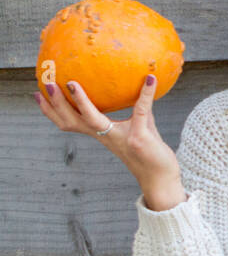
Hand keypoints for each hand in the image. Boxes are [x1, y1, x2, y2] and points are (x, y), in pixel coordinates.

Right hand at [36, 74, 183, 208]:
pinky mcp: (139, 137)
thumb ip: (140, 106)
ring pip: (91, 118)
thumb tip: (145, 81)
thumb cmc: (150, 152)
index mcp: (101, 133)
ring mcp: (120, 137)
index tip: (38, 93)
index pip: (69, 121)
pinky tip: (150, 79)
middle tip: (44, 84)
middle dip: (55, 103)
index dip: (51, 110)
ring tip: (70, 82)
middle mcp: (106, 135)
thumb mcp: (140, 125)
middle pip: (71, 120)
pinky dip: (146, 93)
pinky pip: (141, 110)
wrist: (160, 177)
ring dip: (79, 101)